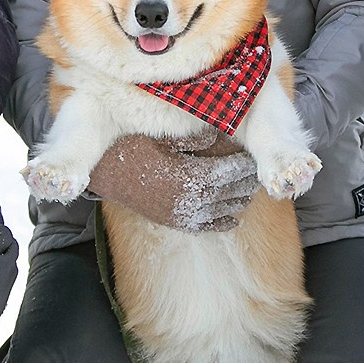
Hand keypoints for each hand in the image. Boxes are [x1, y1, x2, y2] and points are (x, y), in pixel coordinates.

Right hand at [88, 131, 258, 231]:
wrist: (104, 174)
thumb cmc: (132, 149)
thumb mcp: (161, 138)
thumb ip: (191, 140)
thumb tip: (216, 135)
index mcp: (187, 176)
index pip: (227, 173)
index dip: (243, 166)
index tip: (254, 159)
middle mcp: (188, 199)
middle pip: (228, 192)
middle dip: (246, 183)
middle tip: (259, 174)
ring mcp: (180, 214)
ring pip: (220, 211)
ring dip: (239, 201)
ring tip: (251, 191)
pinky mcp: (173, 222)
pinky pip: (204, 227)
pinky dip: (222, 224)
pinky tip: (234, 220)